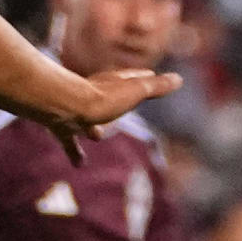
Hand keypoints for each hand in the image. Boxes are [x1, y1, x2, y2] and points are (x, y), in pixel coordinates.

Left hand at [33, 64, 181, 156]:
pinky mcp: (62, 126)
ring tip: (98, 136)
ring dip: (93, 126)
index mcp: (114, 84)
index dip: (143, 78)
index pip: (132, 77)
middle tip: (122, 103)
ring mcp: (76, 110)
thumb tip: (178, 79)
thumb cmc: (103, 99)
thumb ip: (156, 87)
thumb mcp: (135, 92)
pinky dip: (75, 152)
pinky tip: (80, 164)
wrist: (64, 107)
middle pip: (107, 95)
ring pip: (87, 118)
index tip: (150, 76)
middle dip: (116, 99)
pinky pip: (69, 140)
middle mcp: (94, 94)